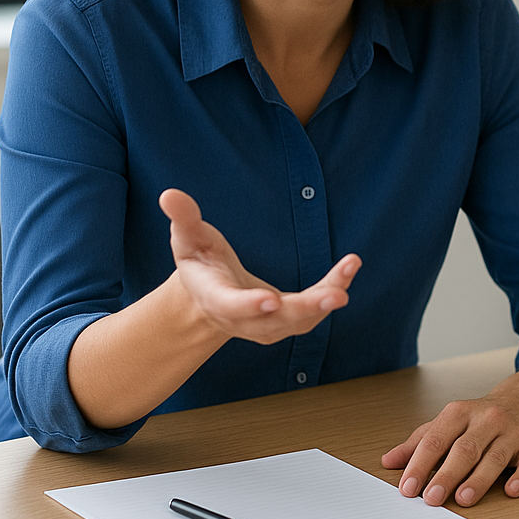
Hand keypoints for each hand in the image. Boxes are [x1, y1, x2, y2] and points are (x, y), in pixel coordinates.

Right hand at [160, 188, 359, 344]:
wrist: (207, 298)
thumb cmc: (198, 262)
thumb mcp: (187, 238)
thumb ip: (184, 218)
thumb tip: (169, 194)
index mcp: (215, 298)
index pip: (232, 306)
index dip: (250, 305)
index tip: (270, 299)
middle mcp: (243, 319)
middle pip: (276, 319)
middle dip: (307, 309)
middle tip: (336, 295)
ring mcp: (266, 324)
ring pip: (300, 319)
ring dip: (326, 300)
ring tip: (348, 271)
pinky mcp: (286, 320)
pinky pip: (313, 311)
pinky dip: (332, 291)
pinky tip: (349, 269)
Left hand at [380, 384, 518, 507]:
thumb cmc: (482, 418)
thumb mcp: (449, 422)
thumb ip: (419, 442)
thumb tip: (389, 462)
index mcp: (460, 413)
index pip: (436, 439)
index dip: (420, 464)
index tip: (407, 487)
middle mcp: (487, 419)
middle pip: (465, 449)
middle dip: (447, 474)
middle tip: (432, 498)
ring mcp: (513, 432)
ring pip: (495, 456)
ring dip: (479, 479)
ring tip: (464, 498)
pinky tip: (512, 490)